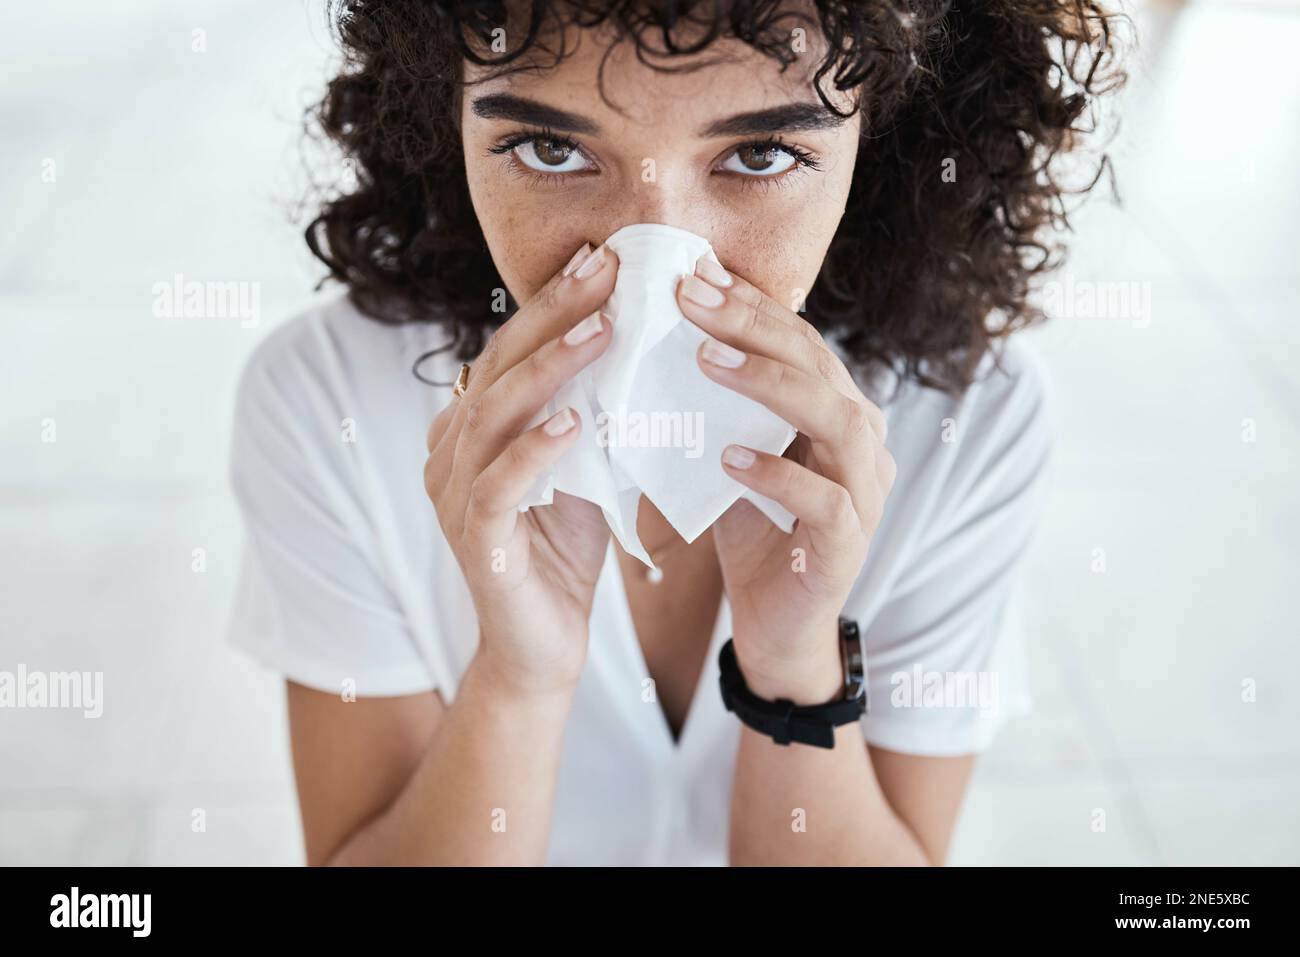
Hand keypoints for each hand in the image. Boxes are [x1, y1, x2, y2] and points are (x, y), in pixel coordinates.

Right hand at [424, 242, 618, 696]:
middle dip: (552, 315)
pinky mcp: (474, 543)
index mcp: (471, 430)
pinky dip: (535, 450)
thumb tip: (631, 344)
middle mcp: (450, 454)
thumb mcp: (581, 468)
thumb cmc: (564, 553)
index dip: (552, 304)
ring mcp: (453, 498)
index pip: (510, 352)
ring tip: (602, 330)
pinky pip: (498, 485)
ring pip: (494, 416)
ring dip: (550, 369)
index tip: (603, 260)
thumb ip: (587, 413)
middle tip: (605, 270)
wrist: (544, 648)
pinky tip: (574, 421)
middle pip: (497, 368)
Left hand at [675, 258, 894, 702]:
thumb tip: (659, 335)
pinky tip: (728, 457)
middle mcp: (862, 442)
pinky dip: (776, 474)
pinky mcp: (848, 545)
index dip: (749, 305)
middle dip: (753, 326)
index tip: (690, 275)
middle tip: (690, 299)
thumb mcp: (732, 454)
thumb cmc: (754, 532)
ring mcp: (864, 493)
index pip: (798, 341)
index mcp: (835, 410)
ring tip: (707, 360)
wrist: (776, 624)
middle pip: (818, 365)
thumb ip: (718, 404)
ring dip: (771, 385)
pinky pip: (824, 500)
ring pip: (837, 419)